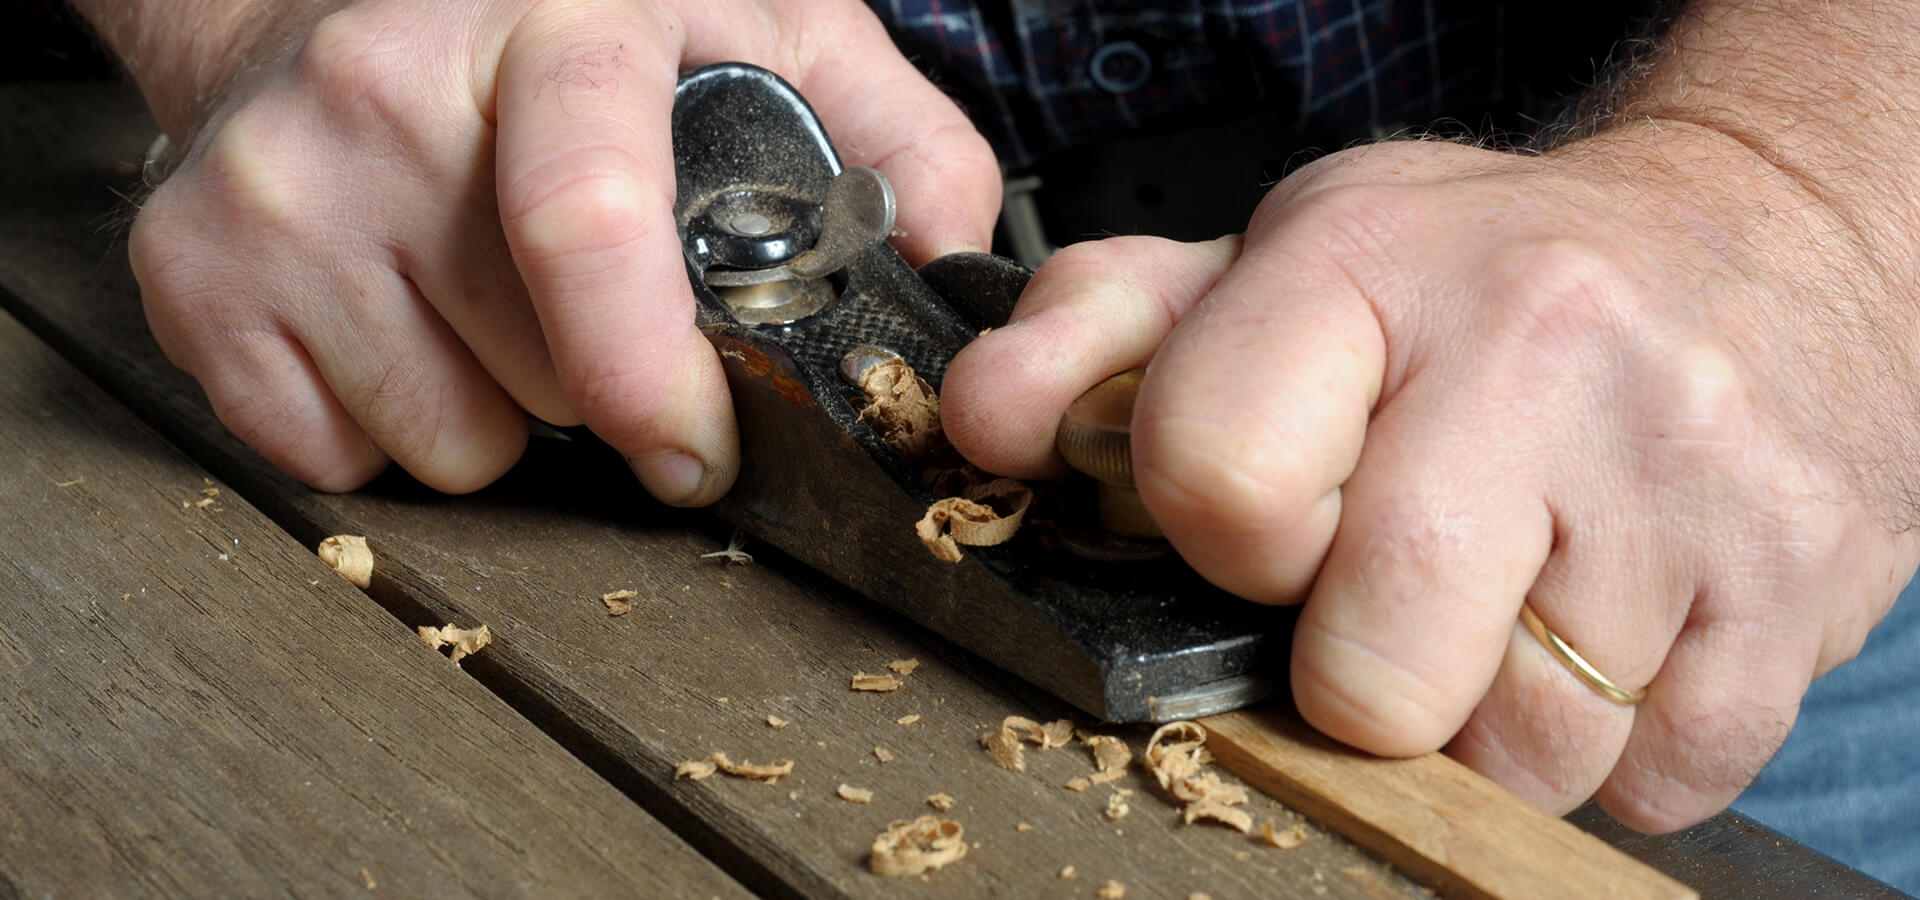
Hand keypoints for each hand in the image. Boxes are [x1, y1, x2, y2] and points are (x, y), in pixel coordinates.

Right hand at [122, 0, 998, 500]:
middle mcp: (388, 92)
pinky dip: (394, 429)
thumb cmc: (557, 30)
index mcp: (555, 26)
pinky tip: (408, 327)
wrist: (318, 1)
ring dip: (502, 412)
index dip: (652, 373)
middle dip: (603, 386)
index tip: (696, 447)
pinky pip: (339, 458)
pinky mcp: (195, 271)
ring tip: (490, 302)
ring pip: (450, 440)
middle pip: (545, 374)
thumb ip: (892, 135)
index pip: (588, 222)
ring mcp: (279, 188)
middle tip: (593, 307)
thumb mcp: (759, 27)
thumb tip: (957, 268)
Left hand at [943, 126, 1917, 829]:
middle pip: (1369, 681)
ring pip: (1519, 758)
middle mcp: (1540, 356)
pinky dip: (1620, 744)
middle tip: (1403, 580)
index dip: (1230, 542)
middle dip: (1360, 669)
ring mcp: (1684, 480)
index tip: (1280, 520)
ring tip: (1519, 595)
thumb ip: (1104, 337)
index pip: (1217, 487)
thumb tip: (981, 425)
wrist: (1769, 243)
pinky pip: (1656, 786)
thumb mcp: (1290, 256)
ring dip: (1491, 716)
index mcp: (1369, 265)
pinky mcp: (1797, 587)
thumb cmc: (1493, 271)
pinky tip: (1616, 624)